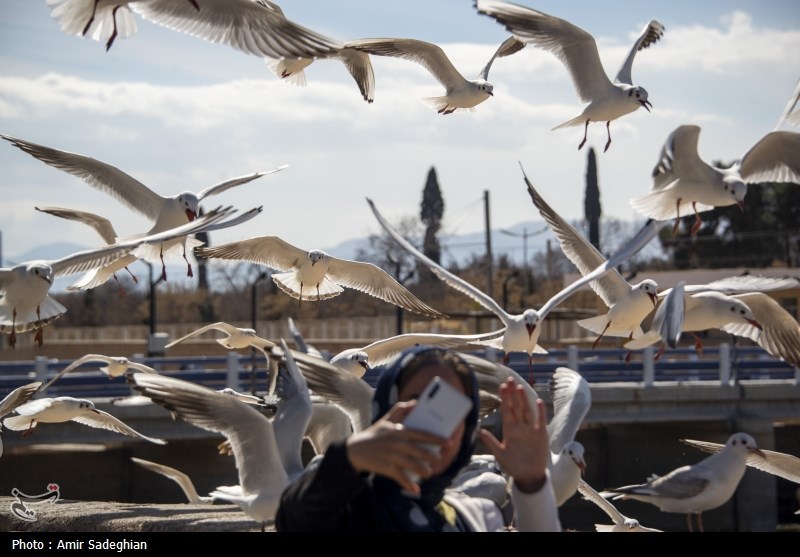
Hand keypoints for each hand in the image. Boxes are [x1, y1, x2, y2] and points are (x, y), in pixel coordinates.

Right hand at [346, 400, 451, 494]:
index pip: (422, 434)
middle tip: (440, 460)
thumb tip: (415, 402)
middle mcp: (398, 443)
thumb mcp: (385, 419)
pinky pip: (401, 478)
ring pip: (413, 465)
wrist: (355, 450)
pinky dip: (409, 485)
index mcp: (400, 431)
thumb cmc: (374, 434)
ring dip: (424, 471)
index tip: (448, 443)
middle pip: (420, 451)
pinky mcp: (387, 468)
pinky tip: (416, 490)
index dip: (437, 438)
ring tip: (429, 473)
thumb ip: (400, 409)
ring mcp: (393, 456)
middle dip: (433, 457)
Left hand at [479, 377, 548, 493]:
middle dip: (512, 394)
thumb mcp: (500, 453)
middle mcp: (520, 427)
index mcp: (509, 430)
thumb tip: (478, 430)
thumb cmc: (513, 465)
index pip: (506, 410)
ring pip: (526, 411)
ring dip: (524, 399)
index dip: (504, 399)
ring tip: (520, 388)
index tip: (501, 386)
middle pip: (516, 407)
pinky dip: (540, 412)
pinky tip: (538, 401)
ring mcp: (530, 430)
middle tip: (509, 380)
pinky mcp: (541, 435)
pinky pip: (540, 421)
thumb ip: (490, 441)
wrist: (528, 476)